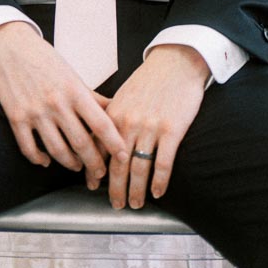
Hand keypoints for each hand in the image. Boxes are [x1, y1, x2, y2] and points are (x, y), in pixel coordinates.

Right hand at [0, 22, 127, 187]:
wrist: (9, 46)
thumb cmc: (44, 59)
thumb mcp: (72, 74)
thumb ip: (92, 96)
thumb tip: (114, 111)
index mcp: (74, 90)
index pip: (101, 123)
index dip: (114, 143)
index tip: (122, 156)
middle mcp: (56, 103)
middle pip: (81, 143)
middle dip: (94, 163)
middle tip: (100, 172)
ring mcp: (35, 112)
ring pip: (57, 150)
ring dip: (70, 164)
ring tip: (77, 166)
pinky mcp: (16, 118)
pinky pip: (29, 148)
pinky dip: (39, 159)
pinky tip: (46, 161)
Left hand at [103, 46, 209, 209]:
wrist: (175, 63)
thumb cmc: (149, 80)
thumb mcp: (123, 96)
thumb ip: (112, 118)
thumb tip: (99, 140)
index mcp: (114, 114)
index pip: (99, 149)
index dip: (95, 171)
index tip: (92, 186)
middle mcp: (128, 123)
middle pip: (117, 165)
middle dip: (115, 188)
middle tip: (115, 204)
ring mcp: (150, 128)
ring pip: (139, 168)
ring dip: (136, 190)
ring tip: (136, 204)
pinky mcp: (172, 130)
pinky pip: (163, 163)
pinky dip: (159, 181)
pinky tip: (157, 192)